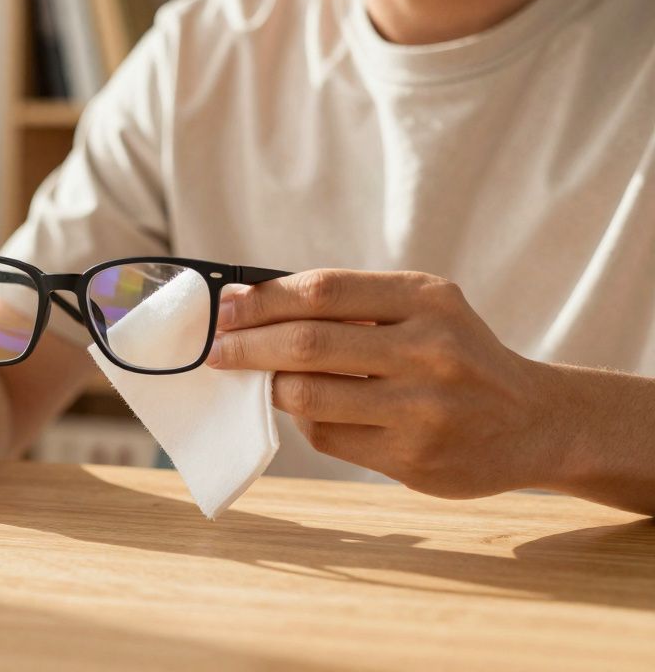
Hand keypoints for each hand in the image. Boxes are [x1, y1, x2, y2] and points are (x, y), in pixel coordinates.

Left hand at [206, 269, 563, 498]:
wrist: (533, 422)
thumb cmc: (456, 355)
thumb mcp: (422, 309)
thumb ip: (350, 305)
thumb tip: (249, 306)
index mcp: (426, 299)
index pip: (321, 291)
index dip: (261, 301)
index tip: (223, 310)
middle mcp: (429, 349)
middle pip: (306, 344)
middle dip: (246, 346)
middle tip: (215, 350)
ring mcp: (422, 408)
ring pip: (307, 397)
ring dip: (269, 388)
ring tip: (258, 380)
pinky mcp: (413, 458)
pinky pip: (327, 437)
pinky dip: (305, 422)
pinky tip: (310, 412)